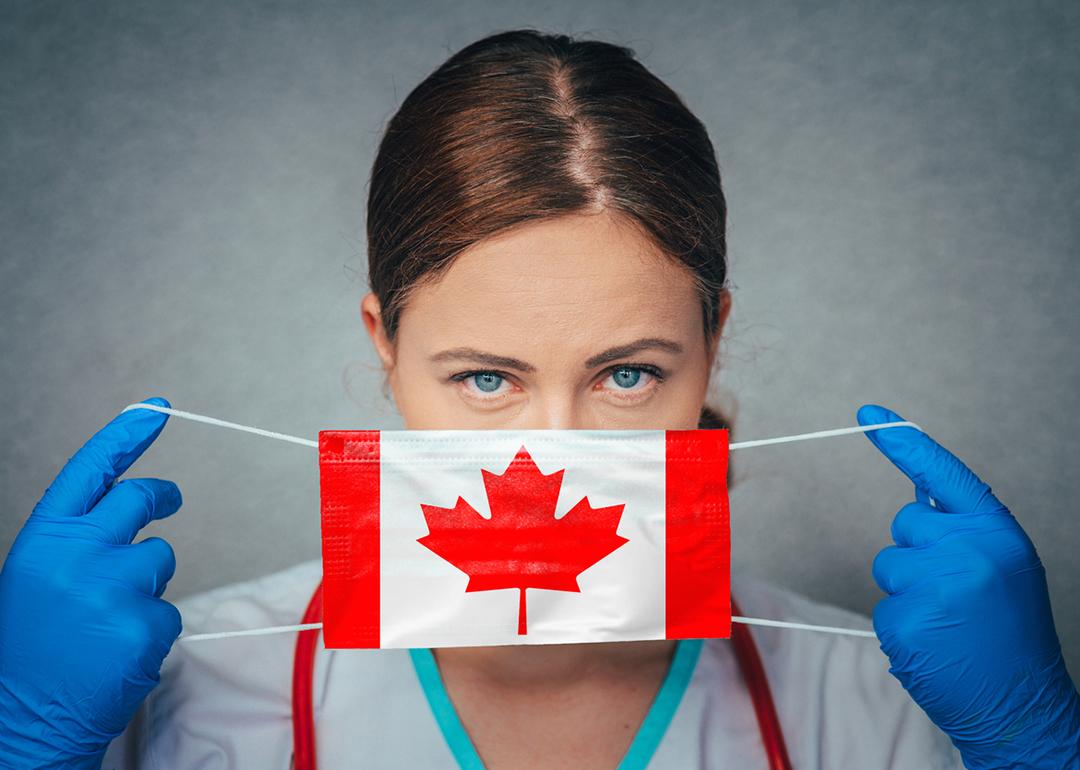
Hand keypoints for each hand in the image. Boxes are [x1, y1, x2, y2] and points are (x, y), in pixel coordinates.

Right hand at [0, 397, 183, 769]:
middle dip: (159, 497)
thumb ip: (77, 537)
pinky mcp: (145, 622)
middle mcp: (76, 554)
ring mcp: (113, 587)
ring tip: (105, 621)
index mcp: (44, 539)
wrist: (23, 719)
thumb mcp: (38, 577)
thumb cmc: (32, 648)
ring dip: (146, 582)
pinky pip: (169, 608)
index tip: (156, 408)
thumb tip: (128, 499)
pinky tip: (118, 651)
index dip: (126, 434)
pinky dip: (151, 628)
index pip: (91, 469)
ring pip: (161, 557)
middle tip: (167, 501)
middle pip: (139, 499)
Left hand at [859, 404, 1079, 768]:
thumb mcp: (1002, 566)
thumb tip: (918, 492)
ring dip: (907, 591)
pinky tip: (935, 644)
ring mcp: (935, 587)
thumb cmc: (1010, 633)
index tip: (868, 413)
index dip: (903, 442)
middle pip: (905, 524)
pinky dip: (901, 626)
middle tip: (955, 592)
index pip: (943, 474)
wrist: (1024, 706)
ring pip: (888, 566)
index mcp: (996, 533)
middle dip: (918, 552)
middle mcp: (967, 552)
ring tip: (948, 622)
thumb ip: (963, 529)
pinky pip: (883, 607)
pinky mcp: (907, 622)